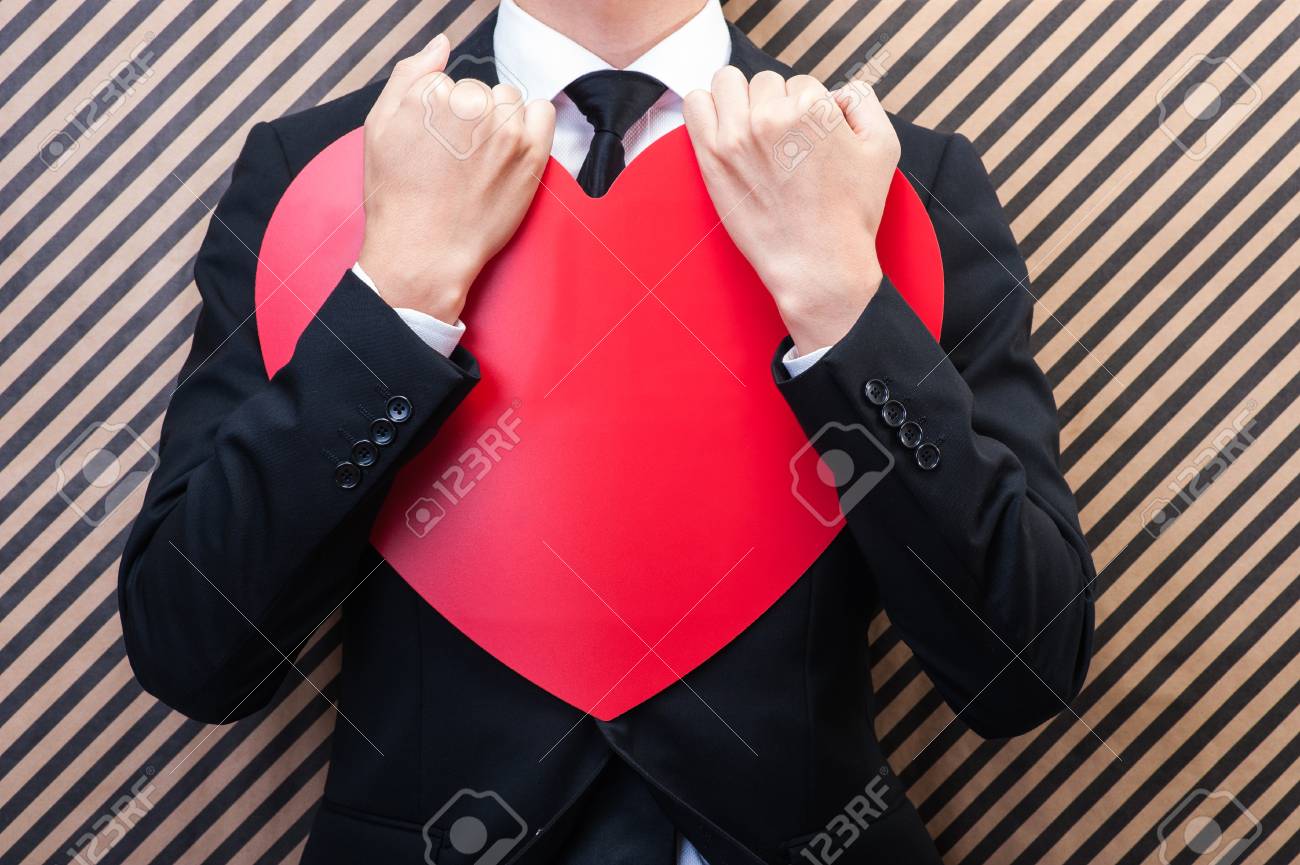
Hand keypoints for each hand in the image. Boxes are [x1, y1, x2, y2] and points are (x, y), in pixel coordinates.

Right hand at [358, 34, 555, 321]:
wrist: (424, 251)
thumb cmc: (398, 198)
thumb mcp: (379, 128)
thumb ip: (408, 76)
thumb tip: (439, 46)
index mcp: (429, 96)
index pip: (445, 82)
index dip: (438, 113)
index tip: (435, 142)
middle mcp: (469, 108)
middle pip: (478, 90)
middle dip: (469, 116)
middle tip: (456, 156)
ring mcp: (505, 131)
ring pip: (508, 99)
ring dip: (498, 120)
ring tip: (479, 159)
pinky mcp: (531, 154)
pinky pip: (542, 112)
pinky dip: (531, 123)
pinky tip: (510, 150)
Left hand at [683, 68, 898, 353]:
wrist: (818, 264)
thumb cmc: (851, 213)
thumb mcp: (883, 147)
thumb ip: (863, 101)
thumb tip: (835, 91)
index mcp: (812, 109)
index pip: (802, 83)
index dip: (808, 110)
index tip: (808, 140)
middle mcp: (771, 118)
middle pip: (765, 82)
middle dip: (775, 105)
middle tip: (783, 143)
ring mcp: (736, 137)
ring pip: (728, 83)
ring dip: (739, 100)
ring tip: (750, 131)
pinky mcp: (711, 157)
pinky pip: (696, 103)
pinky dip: (706, 108)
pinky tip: (721, 128)